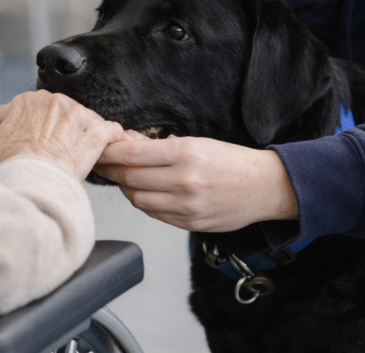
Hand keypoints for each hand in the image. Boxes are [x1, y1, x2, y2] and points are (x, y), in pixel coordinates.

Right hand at [0, 91, 126, 180]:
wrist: (32, 177)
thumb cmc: (11, 165)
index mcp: (26, 101)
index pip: (36, 112)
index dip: (38, 128)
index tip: (41, 139)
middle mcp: (52, 99)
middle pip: (63, 115)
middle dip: (63, 131)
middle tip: (63, 150)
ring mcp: (77, 113)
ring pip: (86, 122)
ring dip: (85, 137)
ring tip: (85, 155)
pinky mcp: (96, 130)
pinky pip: (111, 132)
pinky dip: (114, 140)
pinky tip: (116, 147)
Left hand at [94, 136, 298, 231]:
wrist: (266, 187)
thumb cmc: (234, 161)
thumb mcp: (199, 142)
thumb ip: (161, 146)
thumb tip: (127, 142)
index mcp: (187, 154)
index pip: (132, 155)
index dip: (109, 152)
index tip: (98, 148)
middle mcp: (185, 182)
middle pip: (130, 178)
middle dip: (110, 170)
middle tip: (101, 162)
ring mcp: (187, 207)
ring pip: (138, 199)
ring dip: (126, 187)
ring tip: (124, 176)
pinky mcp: (190, 224)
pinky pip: (154, 214)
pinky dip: (144, 202)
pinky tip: (144, 191)